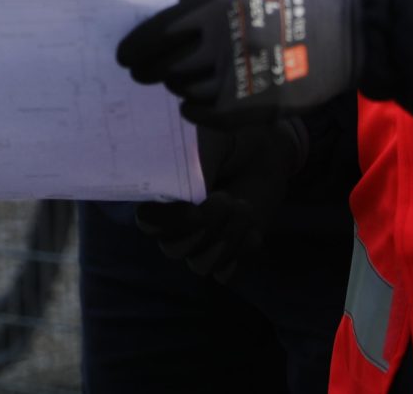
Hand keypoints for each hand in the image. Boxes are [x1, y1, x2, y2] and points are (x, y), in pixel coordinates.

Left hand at [116, 0, 357, 126]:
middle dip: (150, 71)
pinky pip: (210, 116)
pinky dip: (196, 111)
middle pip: (167, 67)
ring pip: (188, 91)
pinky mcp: (259, 106)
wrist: (351, 24)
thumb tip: (167, 15)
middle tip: (145, 74)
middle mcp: (225, 44)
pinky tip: (195, 103)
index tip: (125, 57)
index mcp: (218, 6)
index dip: (135, 49)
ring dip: (178, 87)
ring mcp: (242, 78)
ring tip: (179, 81)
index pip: (158, 34)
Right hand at [135, 118, 309, 283]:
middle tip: (225, 198)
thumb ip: (194, 166)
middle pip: (173, 249)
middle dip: (205, 228)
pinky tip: (253, 228)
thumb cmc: (230, 139)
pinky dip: (241, 251)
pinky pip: (226, 272)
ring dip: (226, 239)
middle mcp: (177, 223)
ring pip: (200, 264)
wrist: (265, 149)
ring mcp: (202, 240)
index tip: (194, 208)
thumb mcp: (210, 142)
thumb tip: (190, 188)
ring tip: (243, 207)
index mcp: (163, 194)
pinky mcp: (228, 251)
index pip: (147, 221)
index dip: (164, 222)